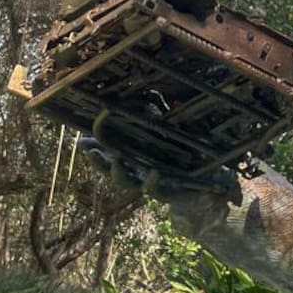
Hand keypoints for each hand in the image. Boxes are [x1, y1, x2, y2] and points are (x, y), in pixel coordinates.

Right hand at [79, 111, 236, 200]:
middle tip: (92, 151)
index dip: (95, 141)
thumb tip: (156, 100)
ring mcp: (149, 182)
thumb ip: (150, 119)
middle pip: (110, 168)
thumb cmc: (182, 154)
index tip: (85, 132)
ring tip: (117, 161)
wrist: (207, 182)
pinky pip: (157, 190)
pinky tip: (153, 172)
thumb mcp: (165, 133)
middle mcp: (137, 170)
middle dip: (99, 162)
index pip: (106, 149)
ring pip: (127, 182)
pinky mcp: (168, 192)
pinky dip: (153, 182)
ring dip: (119, 173)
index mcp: (133, 156)